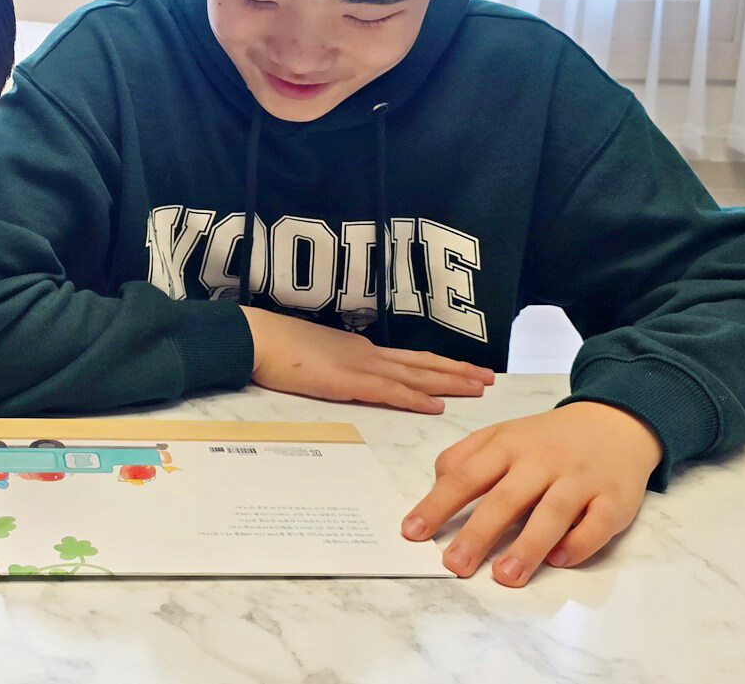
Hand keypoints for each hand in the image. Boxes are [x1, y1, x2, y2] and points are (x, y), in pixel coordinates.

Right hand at [245, 306, 492, 412]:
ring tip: (478, 388)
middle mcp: (367, 354)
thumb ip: (336, 367)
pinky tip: (436, 406)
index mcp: (360, 351)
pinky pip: (389, 391)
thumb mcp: (314, 358)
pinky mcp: (347, 381)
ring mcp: (359, 366)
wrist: (256, 337)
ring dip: (449, 382)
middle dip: (457, 371)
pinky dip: (415, 399)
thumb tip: (348, 377)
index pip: (409, 359)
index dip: (439, 365)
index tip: (465, 370)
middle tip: (489, 378)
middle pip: (422, 364)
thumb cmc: (276, 349)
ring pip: (415, 375)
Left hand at [401, 401, 661, 585]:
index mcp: (508, 445)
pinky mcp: (614, 499)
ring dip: (527, 547)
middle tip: (454, 565)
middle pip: (505, 498)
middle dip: (477, 533)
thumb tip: (436, 486)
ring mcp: (580, 479)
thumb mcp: (503, 434)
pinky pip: (596, 525)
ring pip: (552, 514)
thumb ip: (466, 456)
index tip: (413, 532)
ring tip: (504, 576)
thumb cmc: (549, 439)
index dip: (438, 504)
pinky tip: (558, 560)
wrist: (616, 423)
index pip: (466, 476)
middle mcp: (542, 461)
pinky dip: (577, 544)